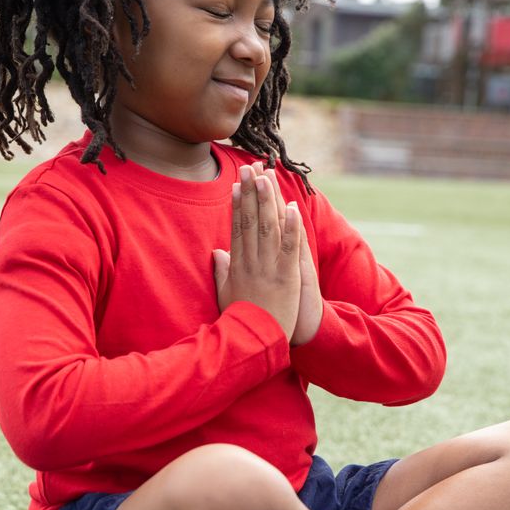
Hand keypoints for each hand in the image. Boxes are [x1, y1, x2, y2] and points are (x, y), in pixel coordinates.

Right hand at [214, 162, 322, 346]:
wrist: (253, 342)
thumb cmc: (240, 320)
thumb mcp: (225, 293)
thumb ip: (222, 271)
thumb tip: (217, 252)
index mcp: (238, 265)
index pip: (238, 228)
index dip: (238, 204)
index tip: (237, 184)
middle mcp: (251, 262)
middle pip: (250, 220)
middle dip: (251, 192)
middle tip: (250, 168)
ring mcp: (268, 268)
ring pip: (268, 227)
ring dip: (267, 200)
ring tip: (267, 177)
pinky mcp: (286, 276)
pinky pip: (289, 247)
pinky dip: (291, 227)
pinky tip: (291, 207)